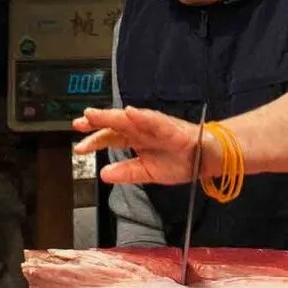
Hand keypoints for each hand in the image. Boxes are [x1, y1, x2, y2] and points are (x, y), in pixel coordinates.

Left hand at [74, 107, 210, 184]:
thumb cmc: (181, 161)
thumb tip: (104, 174)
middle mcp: (144, 129)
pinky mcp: (173, 129)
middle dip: (98, 121)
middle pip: (117, 124)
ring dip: (113, 115)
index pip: (111, 137)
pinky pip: (156, 121)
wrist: (209, 159)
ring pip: (132, 119)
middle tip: (80, 121)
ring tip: (96, 114)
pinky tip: (130, 113)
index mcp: (137, 139)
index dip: (95, 140)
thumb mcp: (148, 173)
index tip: (79, 147)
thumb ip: (127, 172)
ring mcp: (157, 127)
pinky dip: (143, 117)